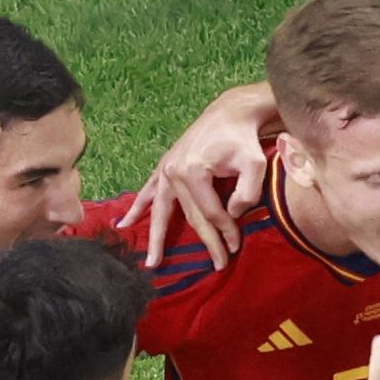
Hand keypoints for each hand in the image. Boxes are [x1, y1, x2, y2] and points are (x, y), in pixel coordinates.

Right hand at [117, 83, 280, 267]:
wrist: (229, 114)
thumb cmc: (244, 139)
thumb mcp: (256, 164)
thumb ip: (248, 193)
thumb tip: (232, 215)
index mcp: (193, 171)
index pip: (211, 212)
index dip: (225, 231)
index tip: (237, 245)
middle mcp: (173, 172)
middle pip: (190, 216)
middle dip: (206, 241)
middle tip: (219, 265)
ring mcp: (165, 169)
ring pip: (161, 210)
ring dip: (156, 237)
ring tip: (152, 262)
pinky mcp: (164, 167)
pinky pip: (147, 191)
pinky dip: (137, 208)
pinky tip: (124, 224)